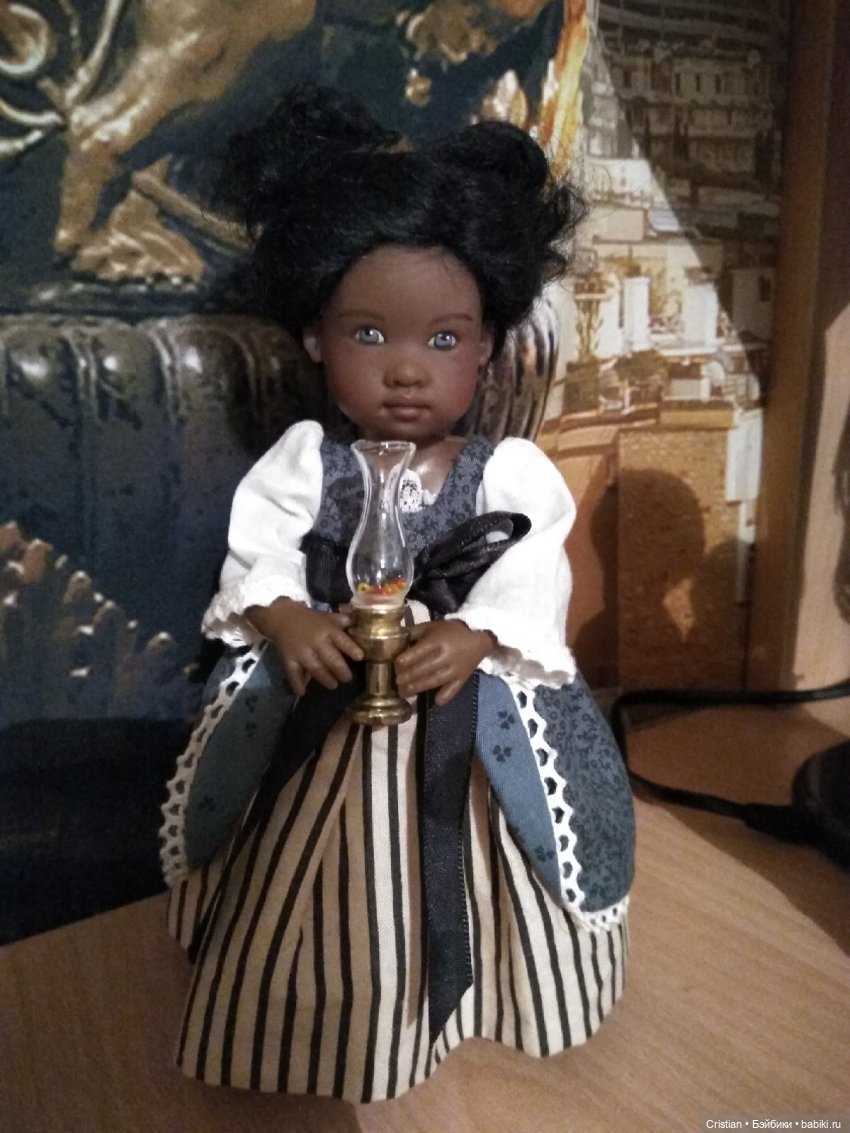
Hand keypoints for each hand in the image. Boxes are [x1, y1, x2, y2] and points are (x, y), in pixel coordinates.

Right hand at [245, 597, 362, 696]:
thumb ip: (342, 621)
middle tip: (347, 679)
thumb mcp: (327, 616)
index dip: (351, 649)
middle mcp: (316, 641)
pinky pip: (293, 673)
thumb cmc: (309, 619)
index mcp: (327, 630)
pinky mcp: (289, 659)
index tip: (360, 658)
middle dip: (341, 671)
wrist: (281, 617)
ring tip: (333, 685)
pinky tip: (302, 693)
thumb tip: (358, 623)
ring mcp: (302, 651)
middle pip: (331, 659)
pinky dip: (297, 684)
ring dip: (326, 679)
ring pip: (316, 668)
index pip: (342, 640)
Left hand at [394, 619, 495, 705]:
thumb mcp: (433, 625)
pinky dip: (446, 696)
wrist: (480, 636)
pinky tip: (436, 701)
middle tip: (397, 681)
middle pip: (424, 668)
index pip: (419, 651)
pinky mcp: (462, 678)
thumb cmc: (452, 630)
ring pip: (435, 680)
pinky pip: (454, 689)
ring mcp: (455, 669)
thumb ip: (416, 632)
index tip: (396, 664)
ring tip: (406, 692)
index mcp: (437, 641)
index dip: (407, 658)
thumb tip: (398, 640)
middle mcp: (445, 656)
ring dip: (419, 687)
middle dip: (408, 676)